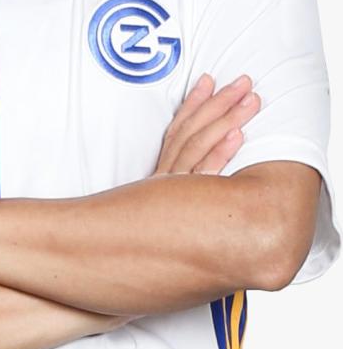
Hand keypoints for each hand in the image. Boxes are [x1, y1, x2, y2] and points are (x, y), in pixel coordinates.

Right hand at [99, 73, 261, 334]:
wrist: (99, 269)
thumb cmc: (128, 248)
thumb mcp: (143, 215)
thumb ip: (159, 198)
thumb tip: (174, 183)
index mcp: (158, 178)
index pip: (177, 130)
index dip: (194, 104)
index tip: (209, 80)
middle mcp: (165, 182)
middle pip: (193, 132)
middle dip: (219, 104)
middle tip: (243, 81)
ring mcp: (175, 195)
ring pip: (201, 148)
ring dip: (227, 121)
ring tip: (250, 101)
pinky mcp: (185, 211)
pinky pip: (204, 177)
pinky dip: (220, 154)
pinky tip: (238, 138)